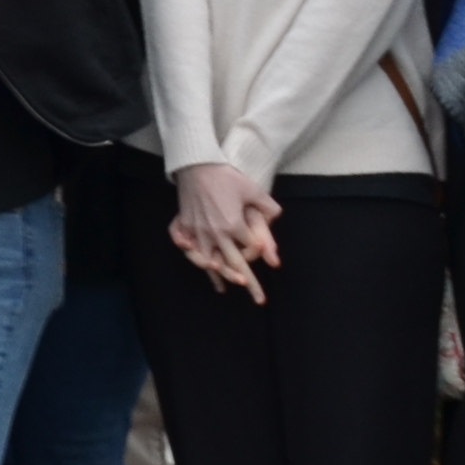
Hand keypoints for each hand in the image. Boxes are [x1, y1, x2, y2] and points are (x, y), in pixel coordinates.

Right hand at [169, 162, 282, 300]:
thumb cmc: (225, 176)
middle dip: (249, 282)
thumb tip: (277, 217)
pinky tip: (208, 271)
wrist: (195, 165)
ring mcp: (199, 232)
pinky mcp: (186, 227)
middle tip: (259, 299)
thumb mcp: (251, 189)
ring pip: (211, 262)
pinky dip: (199, 263)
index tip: (267, 252)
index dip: (261, 250)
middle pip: (234, 264)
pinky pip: (192, 251)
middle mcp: (216, 233)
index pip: (252, 248)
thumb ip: (266, 205)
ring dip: (222, 277)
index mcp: (233, 225)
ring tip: (230, 288)